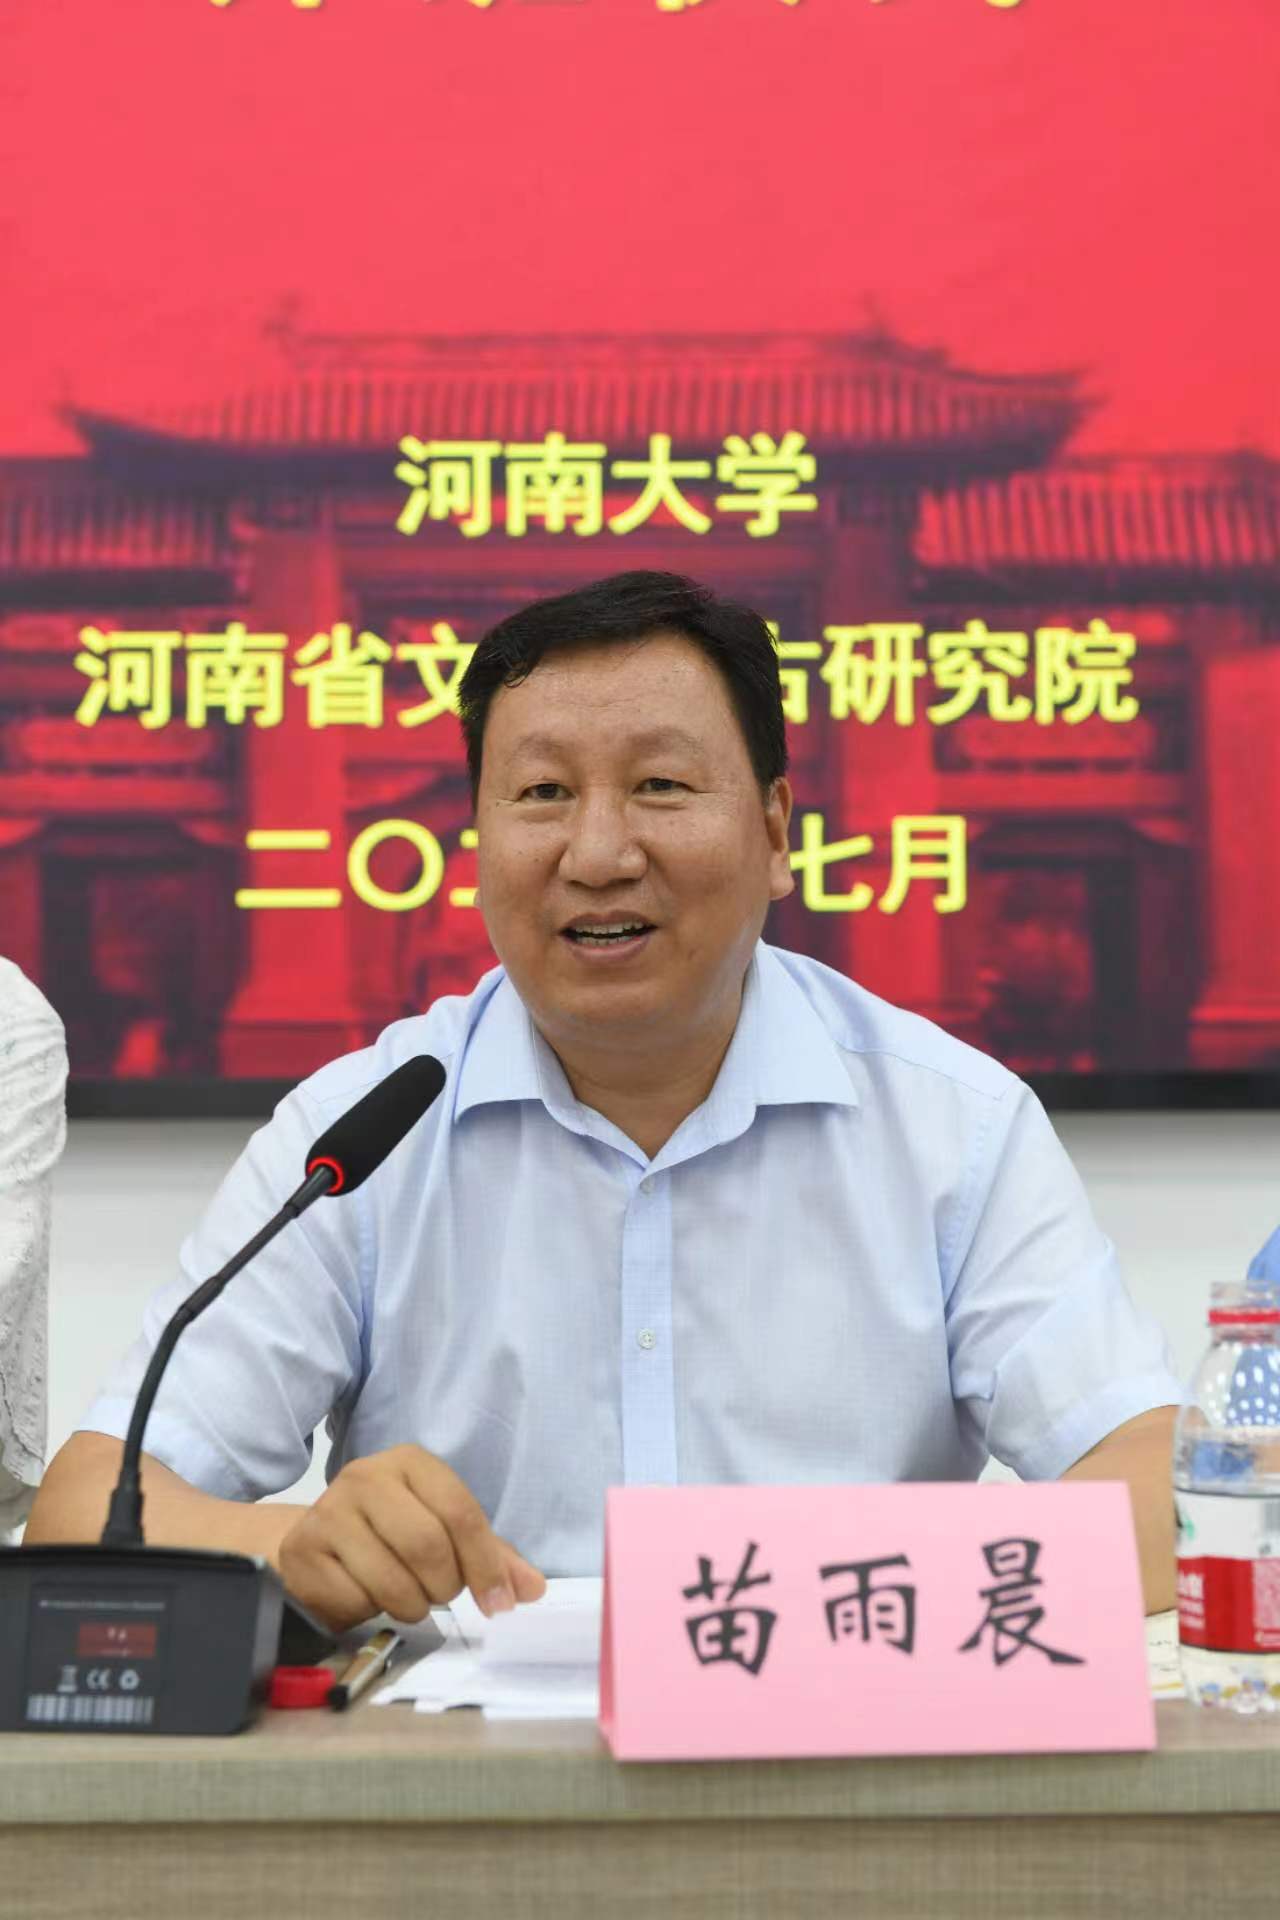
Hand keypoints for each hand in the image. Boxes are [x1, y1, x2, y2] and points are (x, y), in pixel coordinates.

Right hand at [277, 1443, 546, 1632]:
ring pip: (393, 1582)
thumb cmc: (390, 1534)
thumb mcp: (444, 1532)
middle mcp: (366, 1477)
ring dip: (411, 1606)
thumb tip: (532, 1590)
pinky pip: (354, 1601)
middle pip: (428, 1546)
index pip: (461, 1512)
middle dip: (445, 1587)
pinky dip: (370, 1612)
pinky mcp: (302, 1551)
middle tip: (441, 1595)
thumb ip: (491, 1557)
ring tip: (406, 1596)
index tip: (500, 1605)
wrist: (314, 1540)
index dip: (486, 1565)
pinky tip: (365, 1594)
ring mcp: (329, 1512)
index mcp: (410, 1463)